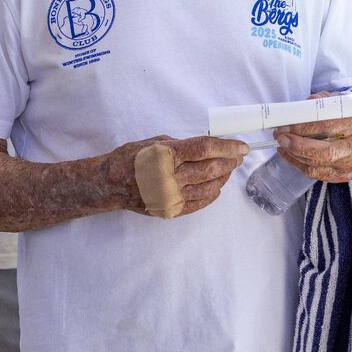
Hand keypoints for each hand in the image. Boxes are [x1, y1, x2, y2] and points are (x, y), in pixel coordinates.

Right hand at [105, 134, 248, 215]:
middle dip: (230, 161)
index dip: (227, 147)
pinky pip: (199, 203)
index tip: (241, 146)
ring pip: (209, 188)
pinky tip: (215, 187)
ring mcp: (171, 196)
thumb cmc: (130, 158)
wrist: (110, 184)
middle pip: (211, 169)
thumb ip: (181, 144)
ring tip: (227, 170)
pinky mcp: (171, 209)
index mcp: (166, 155)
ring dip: (223, 178)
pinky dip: (211, 194)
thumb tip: (206, 146)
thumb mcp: (154, 141)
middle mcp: (169, 177)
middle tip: (237, 156)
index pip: (204, 149)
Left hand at [274, 94, 351, 182]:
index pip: (328, 126)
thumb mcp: (338, 102)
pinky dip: (296, 163)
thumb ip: (320, 103)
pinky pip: (315, 173)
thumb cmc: (347, 117)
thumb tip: (299, 109)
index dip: (303, 126)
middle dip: (298, 145)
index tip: (286, 124)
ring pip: (317, 164)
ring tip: (281, 142)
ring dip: (294, 153)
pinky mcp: (344, 175)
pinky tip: (287, 153)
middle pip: (325, 152)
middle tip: (281, 136)